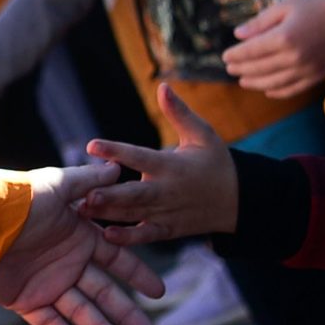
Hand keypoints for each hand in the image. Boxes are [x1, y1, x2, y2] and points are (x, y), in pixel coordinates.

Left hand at [0, 164, 163, 324]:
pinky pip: (46, 322)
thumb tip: (116, 168)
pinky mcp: (22, 299)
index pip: (116, 259)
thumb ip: (87, 180)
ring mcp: (45, 283)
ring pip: (80, 312)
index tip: (159, 293)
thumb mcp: (57, 185)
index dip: (137, 275)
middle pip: (104, 293)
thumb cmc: (17, 199)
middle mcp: (66, 262)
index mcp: (78, 236)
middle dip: (128, 315)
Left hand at [76, 86, 238, 246]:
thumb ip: (179, 113)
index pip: (140, 156)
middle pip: (135, 194)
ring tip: (83, 210)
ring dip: (109, 214)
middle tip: (85, 195)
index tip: (91, 145)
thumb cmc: (216, 162)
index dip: (116, 151)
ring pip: (135, 214)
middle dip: (111, 195)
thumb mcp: (203, 134)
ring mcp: (167, 213)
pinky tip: (107, 235)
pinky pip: (147, 235)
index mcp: (172, 165)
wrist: (241, 201)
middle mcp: (167, 190)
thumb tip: (162, 86)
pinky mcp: (169, 230)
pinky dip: (129, 238)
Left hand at [225, 0, 324, 96]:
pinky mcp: (318, 76)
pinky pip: (293, 89)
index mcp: (284, 38)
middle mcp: (295, 57)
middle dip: (241, 69)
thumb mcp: (284, 7)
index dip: (235, 55)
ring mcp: (308, 70)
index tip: (225, 56)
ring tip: (243, 81)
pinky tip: (267, 90)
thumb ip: (260, 23)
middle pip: (259, 68)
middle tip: (230, 68)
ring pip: (274, 83)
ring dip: (255, 83)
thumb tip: (237, 35)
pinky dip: (277, 92)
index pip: (251, 51)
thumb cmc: (314, 8)